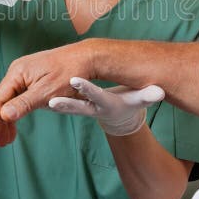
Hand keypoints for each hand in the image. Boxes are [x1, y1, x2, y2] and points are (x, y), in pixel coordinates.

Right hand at [0, 41, 95, 146]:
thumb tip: (4, 115)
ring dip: (8, 119)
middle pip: (3, 101)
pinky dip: (18, 111)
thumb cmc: (69, 72)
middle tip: (0, 142)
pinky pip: (20, 97)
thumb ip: (24, 104)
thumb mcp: (47, 92)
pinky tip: (16, 124)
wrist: (86, 58)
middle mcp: (18, 72)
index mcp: (17, 73)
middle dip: (0, 123)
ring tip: (7, 139)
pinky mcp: (33, 78)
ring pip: (11, 100)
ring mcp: (25, 75)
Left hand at [49, 77, 163, 135]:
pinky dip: (48, 103)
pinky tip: (39, 98)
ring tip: (38, 100)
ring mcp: (81, 110)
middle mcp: (91, 108)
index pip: (96, 95)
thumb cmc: (129, 104)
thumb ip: (148, 96)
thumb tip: (160, 92)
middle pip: (76, 106)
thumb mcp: (139, 100)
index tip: (75, 80)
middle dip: (65, 104)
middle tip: (51, 102)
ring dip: (52, 105)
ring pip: (64, 107)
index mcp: (106, 104)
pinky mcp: (73, 108)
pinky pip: (59, 107)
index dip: (86, 89)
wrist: (118, 117)